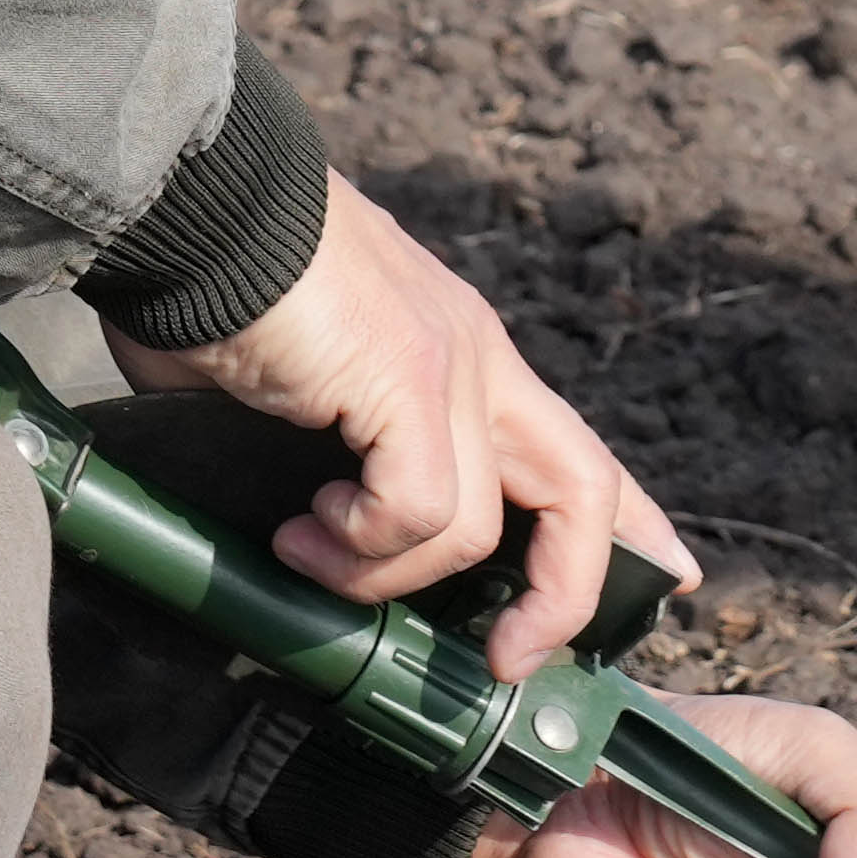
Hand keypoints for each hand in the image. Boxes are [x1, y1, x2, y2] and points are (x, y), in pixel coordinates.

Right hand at [128, 176, 691, 675]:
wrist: (190, 199)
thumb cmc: (220, 286)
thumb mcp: (305, 386)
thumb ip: (335, 455)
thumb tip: (313, 541)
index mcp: (462, 352)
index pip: (574, 447)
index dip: (629, 523)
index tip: (667, 577)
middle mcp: (476, 355)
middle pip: (583, 487)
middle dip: (565, 594)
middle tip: (501, 658)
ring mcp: (449, 361)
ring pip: (477, 526)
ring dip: (384, 572)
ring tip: (307, 549)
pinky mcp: (406, 374)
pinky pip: (418, 508)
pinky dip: (360, 543)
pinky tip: (304, 525)